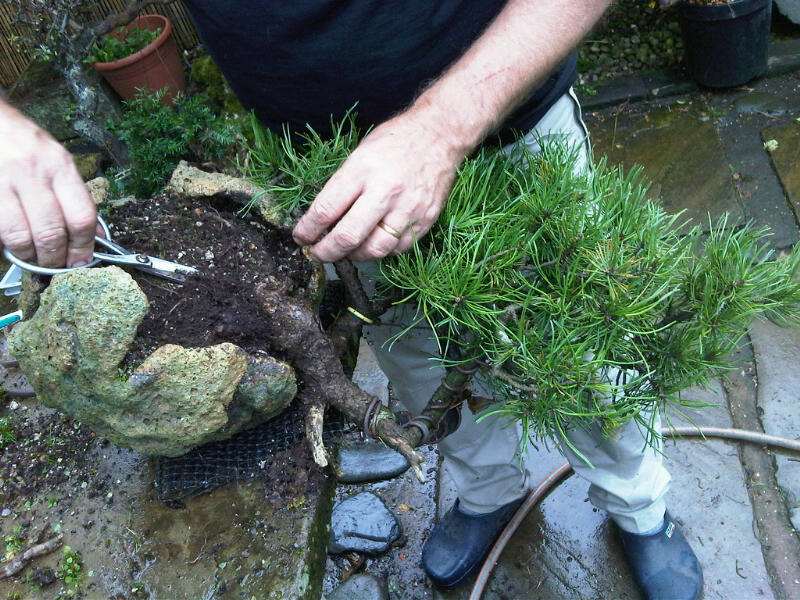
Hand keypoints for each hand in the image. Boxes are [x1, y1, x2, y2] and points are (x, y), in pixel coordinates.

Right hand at [0, 103, 96, 267]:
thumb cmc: (25, 144)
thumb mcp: (57, 162)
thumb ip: (75, 197)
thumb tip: (96, 236)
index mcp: (59, 166)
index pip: (81, 217)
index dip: (84, 247)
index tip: (81, 261)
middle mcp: (32, 172)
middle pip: (52, 232)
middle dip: (55, 258)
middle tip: (55, 266)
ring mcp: (3, 182)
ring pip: (21, 236)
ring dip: (29, 256)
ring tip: (32, 258)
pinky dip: (6, 245)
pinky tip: (12, 245)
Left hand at [292, 111, 464, 261]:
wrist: (439, 134)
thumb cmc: (395, 141)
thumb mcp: (360, 154)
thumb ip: (343, 185)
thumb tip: (322, 217)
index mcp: (363, 170)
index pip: (326, 210)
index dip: (308, 230)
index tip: (301, 237)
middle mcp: (385, 191)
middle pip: (348, 236)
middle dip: (326, 252)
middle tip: (317, 254)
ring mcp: (408, 207)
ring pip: (374, 249)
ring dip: (354, 256)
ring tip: (346, 251)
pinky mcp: (425, 219)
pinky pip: (398, 248)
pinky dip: (382, 251)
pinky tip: (373, 243)